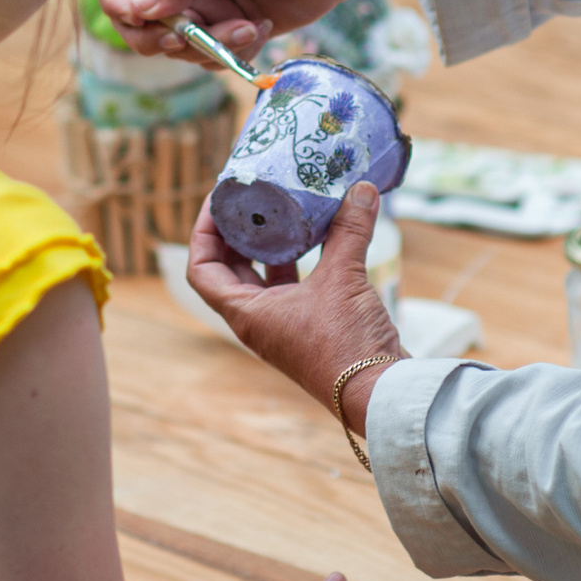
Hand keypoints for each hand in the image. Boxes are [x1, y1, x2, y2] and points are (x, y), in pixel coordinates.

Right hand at [96, 0, 420, 59]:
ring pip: (178, 48)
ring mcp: (203, 5)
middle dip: (167, 39)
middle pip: (140, 25)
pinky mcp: (228, 28)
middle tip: (190, 41)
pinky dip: (233, 51)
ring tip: (248, 26)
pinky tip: (261, 29)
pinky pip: (211, 56)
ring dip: (211, 46)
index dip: (120, 4)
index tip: (147, 19)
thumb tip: (136, 8)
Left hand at [188, 182, 403, 433]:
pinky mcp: (310, 328)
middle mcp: (257, 321)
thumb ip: (349, 230)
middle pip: (230, 269)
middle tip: (252, 199)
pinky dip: (300, 261)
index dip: (203, 232)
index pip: (201, 269)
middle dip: (238, 233)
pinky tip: (319, 238)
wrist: (378, 392)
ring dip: (270, 246)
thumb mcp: (343, 278)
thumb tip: (360, 188)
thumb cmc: (345, 343)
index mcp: (245, 313)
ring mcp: (283, 326)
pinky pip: (294, 287)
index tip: (219, 201)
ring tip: (283, 211)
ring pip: (265, 278)